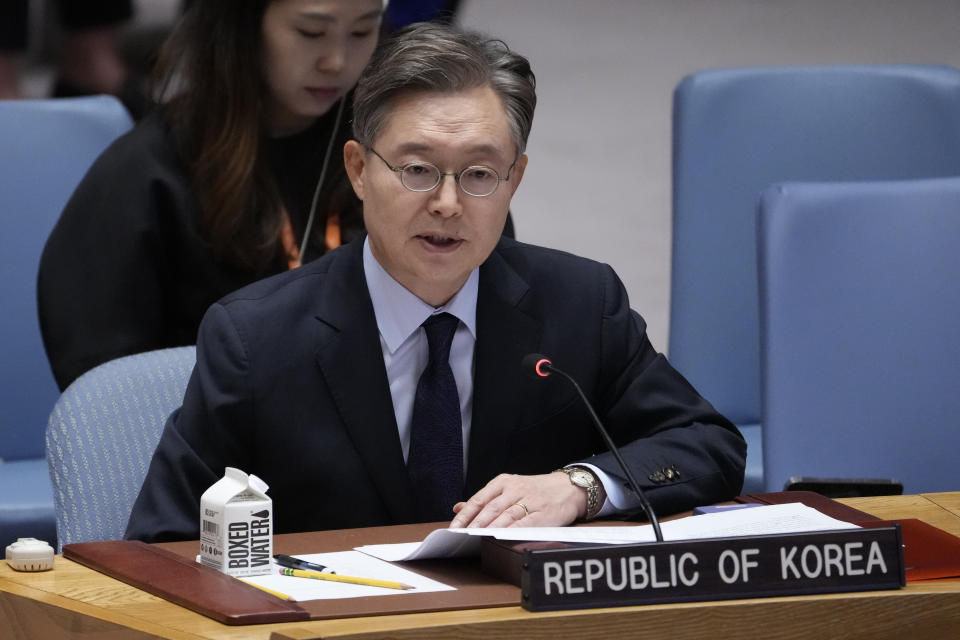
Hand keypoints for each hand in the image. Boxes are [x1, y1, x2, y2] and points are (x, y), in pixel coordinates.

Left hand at [449, 471, 584, 527]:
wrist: (568, 488)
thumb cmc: (535, 490)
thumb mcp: (508, 488)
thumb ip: (484, 499)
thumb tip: (458, 508)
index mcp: (504, 482)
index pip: (479, 499)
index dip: (465, 515)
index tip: (454, 528)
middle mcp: (516, 489)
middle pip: (491, 508)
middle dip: (475, 524)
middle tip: (462, 537)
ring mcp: (531, 500)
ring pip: (507, 515)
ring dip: (491, 528)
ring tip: (478, 539)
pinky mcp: (544, 513)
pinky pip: (526, 522)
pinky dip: (513, 530)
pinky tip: (503, 537)